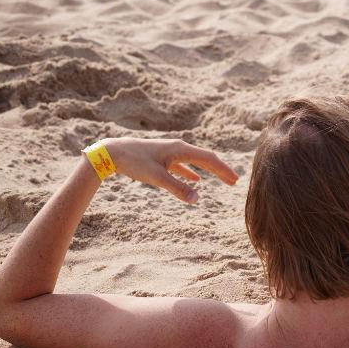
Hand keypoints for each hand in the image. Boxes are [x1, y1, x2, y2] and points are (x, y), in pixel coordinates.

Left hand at [103, 138, 237, 203]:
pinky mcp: (162, 158)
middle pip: (205, 159)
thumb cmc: (134, 162)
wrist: (113, 152)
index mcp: (180, 150)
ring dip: (209, 171)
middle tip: (234, 182)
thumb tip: (197, 199)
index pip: (208, 160)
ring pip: (195, 161)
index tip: (235, 181)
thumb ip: (177, 189)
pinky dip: (192, 172)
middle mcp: (178, 148)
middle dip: (220, 170)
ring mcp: (170, 152)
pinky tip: (196, 180)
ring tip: (222, 179)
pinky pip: (183, 165)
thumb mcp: (157, 178)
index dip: (223, 170)